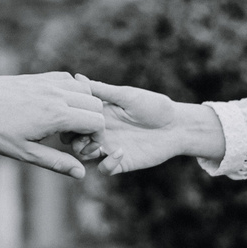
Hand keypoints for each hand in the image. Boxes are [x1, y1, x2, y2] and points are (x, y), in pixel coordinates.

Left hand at [0, 72, 111, 177]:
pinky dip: (72, 91)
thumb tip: (81, 174)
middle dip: (93, 122)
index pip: (97, 122)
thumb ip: (56, 162)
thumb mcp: (25, 153)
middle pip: (96, 104)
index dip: (96, 137)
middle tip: (72, 137)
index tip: (80, 147)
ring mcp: (50, 83)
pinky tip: (58, 106)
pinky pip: (69, 79)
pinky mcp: (41, 77)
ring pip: (85, 89)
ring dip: (84, 106)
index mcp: (57, 115)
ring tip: (64, 122)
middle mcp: (58, 95)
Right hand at [77, 83, 223, 175]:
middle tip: (83, 134)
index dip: (69, 119)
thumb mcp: (126, 96)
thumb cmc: (154, 106)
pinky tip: (121, 152)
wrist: (177, 126)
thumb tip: (77, 78)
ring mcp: (110, 147)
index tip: (73, 116)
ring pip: (84, 156)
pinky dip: (107, 163)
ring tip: (98, 144)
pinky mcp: (121, 162)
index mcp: (100, 114)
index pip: (74, 118)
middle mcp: (102, 131)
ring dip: (85, 151)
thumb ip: (102, 91)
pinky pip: (104, 169)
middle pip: (73, 139)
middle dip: (72, 138)